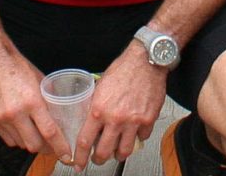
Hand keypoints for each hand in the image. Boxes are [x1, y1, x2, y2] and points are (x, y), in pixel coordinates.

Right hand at [0, 49, 59, 158]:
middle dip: (46, 149)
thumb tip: (61, 114)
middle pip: (34, 145)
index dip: (60, 146)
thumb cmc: (18, 67)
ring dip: (32, 143)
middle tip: (54, 146)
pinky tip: (24, 131)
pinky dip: (19, 139)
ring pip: (21, 144)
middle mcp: (16, 113)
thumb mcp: (41, 81)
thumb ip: (49, 99)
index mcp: (32, 101)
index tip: (67, 155)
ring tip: (39, 137)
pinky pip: (9, 140)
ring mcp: (2, 118)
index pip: (49, 132)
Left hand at [80, 45, 168, 164]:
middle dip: (99, 159)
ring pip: (124, 151)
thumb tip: (91, 119)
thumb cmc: (123, 70)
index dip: (79, 157)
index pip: (85, 141)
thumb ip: (95, 105)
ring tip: (117, 151)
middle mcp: (115, 119)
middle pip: (104, 152)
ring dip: (118, 154)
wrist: (145, 62)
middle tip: (98, 159)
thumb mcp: (100, 87)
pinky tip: (135, 132)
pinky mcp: (148, 121)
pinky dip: (138, 137)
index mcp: (98, 110)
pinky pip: (142, 138)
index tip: (78, 163)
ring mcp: (132, 122)